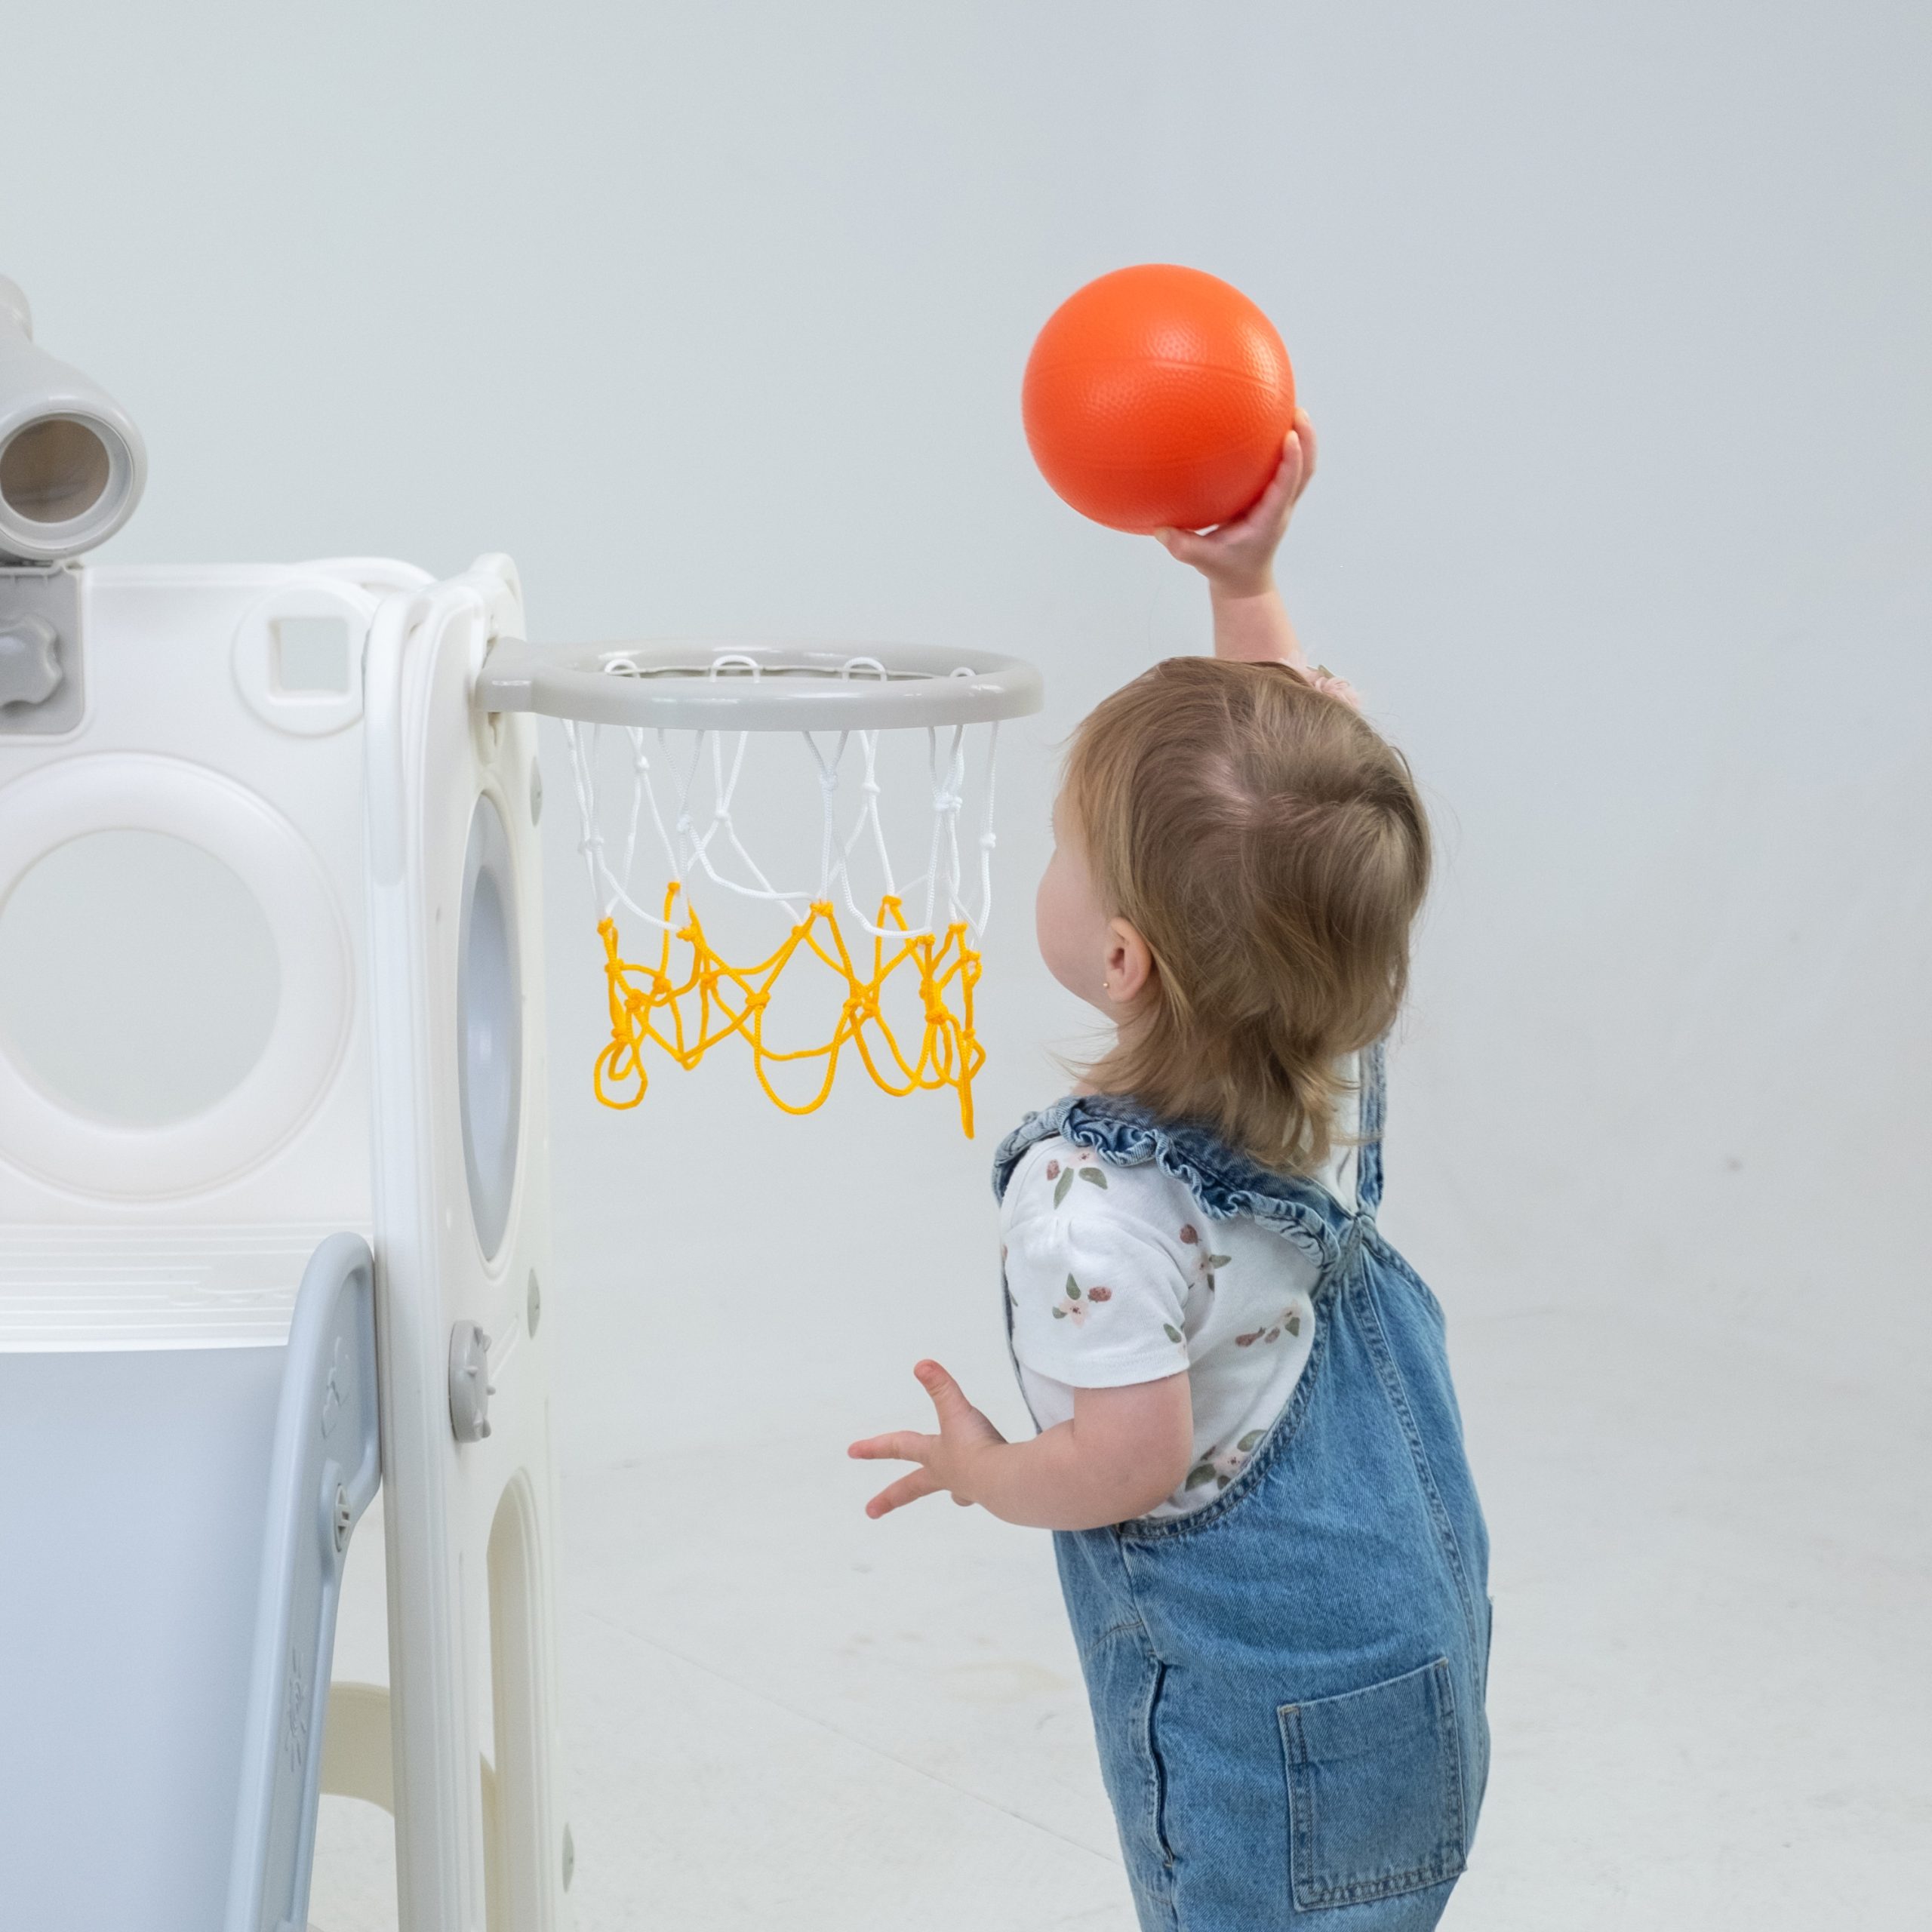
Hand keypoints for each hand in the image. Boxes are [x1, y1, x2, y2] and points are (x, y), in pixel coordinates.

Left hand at [848, 1360, 1007, 1517]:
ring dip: (956, 1493)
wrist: (1006, 1482)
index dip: (874, 1446)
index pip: (898, 1446)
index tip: (850, 1451)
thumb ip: (941, 1387)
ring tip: (958, 1498)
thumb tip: (921, 1364)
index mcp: (935, 1455)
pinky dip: (991, 1489)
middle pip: (913, 1487)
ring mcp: (970, 1488)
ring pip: (957, 1492)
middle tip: (870, 1511)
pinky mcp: (995, 1494)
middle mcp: (947, 1474)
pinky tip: (1001, 1487)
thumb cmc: (978, 1448)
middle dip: (891, 1498)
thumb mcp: (957, 1412)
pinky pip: (989, 1491)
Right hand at [1156, 407, 1317, 598]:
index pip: (1286, 486)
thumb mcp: (1202, 561)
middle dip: (1307, 439)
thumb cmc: (1225, 569)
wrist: (1243, 582)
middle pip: (1305, 470)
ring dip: (1303, 438)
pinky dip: (1287, 447)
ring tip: (1291, 407)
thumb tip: (1159, 529)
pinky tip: (1267, 427)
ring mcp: (1280, 502)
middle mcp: (1280, 508)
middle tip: (1297, 409)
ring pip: (1302, 467)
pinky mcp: (1273, 498)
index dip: (1292, 460)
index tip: (1290, 436)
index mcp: (1269, 520)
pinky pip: (1287, 469)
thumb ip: (1182, 546)